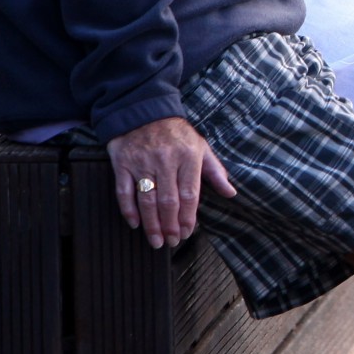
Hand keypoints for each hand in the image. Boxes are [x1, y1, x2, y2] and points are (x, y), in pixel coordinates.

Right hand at [107, 116, 236, 248]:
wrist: (144, 110)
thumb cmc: (177, 133)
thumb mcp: (201, 147)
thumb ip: (215, 171)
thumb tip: (231, 192)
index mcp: (188, 157)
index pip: (189, 194)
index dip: (188, 218)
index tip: (186, 233)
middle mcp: (165, 161)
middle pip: (168, 201)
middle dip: (170, 226)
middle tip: (171, 243)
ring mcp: (142, 162)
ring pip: (146, 200)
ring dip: (151, 224)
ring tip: (156, 241)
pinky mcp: (123, 163)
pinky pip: (124, 191)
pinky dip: (128, 210)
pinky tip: (135, 224)